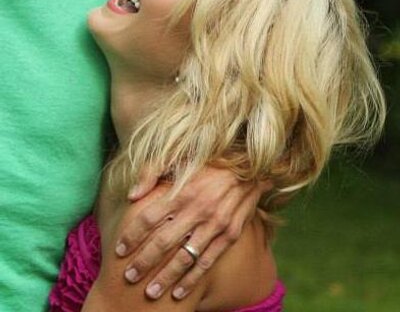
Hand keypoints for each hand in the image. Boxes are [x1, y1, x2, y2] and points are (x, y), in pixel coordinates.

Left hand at [115, 167, 266, 299]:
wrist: (248, 169)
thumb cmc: (208, 164)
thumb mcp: (179, 159)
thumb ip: (152, 172)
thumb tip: (131, 195)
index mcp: (182, 191)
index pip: (149, 217)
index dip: (132, 235)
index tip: (119, 248)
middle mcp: (197, 209)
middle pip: (163, 242)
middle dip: (143, 262)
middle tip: (129, 276)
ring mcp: (215, 224)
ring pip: (184, 257)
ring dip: (165, 278)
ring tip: (150, 293)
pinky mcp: (229, 235)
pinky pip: (207, 262)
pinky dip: (192, 280)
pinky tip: (179, 293)